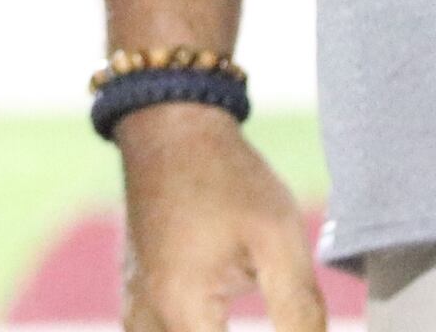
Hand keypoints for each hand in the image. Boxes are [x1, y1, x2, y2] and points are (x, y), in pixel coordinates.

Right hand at [115, 105, 323, 331]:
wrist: (169, 123)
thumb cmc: (226, 176)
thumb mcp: (278, 239)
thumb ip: (299, 311)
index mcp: (184, 314)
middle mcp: (149, 321)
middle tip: (291, 327)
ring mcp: (136, 309)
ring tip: (249, 321)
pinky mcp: (136, 296)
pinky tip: (220, 323)